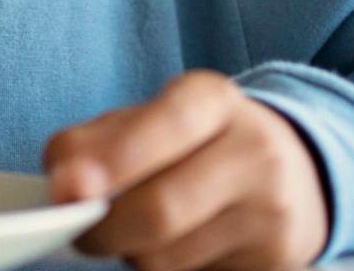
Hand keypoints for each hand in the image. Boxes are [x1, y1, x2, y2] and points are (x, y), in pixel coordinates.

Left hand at [43, 70, 330, 270]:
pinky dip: (166, 270)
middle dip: (104, 229)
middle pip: (160, 209)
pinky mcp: (277, 264)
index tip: (66, 188)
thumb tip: (60, 179)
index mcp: (214, 100)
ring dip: (134, 253)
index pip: (165, 125)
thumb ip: (98, 140)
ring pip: (168, 258)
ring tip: (142, 230)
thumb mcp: (153, 119)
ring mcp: (273, 213)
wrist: (293, 173)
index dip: (113, 160)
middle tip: (79, 231)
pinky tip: (178, 246)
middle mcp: (255, 151)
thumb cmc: (197, 145)